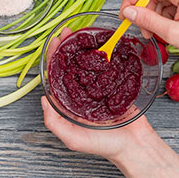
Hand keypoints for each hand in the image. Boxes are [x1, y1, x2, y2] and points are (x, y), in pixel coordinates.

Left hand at [43, 27, 152, 158]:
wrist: (136, 146)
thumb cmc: (105, 145)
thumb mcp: (74, 139)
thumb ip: (54, 123)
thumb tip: (42, 99)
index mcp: (69, 101)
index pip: (57, 74)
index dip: (53, 57)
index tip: (54, 42)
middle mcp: (82, 91)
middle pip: (70, 63)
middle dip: (66, 46)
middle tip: (66, 32)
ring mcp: (98, 86)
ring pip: (87, 62)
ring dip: (82, 46)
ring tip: (80, 33)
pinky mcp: (114, 84)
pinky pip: (106, 66)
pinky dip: (102, 53)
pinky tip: (100, 43)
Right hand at [120, 0, 178, 66]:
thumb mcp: (174, 34)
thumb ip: (147, 21)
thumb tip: (128, 12)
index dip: (130, 1)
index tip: (124, 16)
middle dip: (145, 11)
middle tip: (144, 30)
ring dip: (155, 14)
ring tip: (157, 32)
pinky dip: (165, 13)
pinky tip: (167, 27)